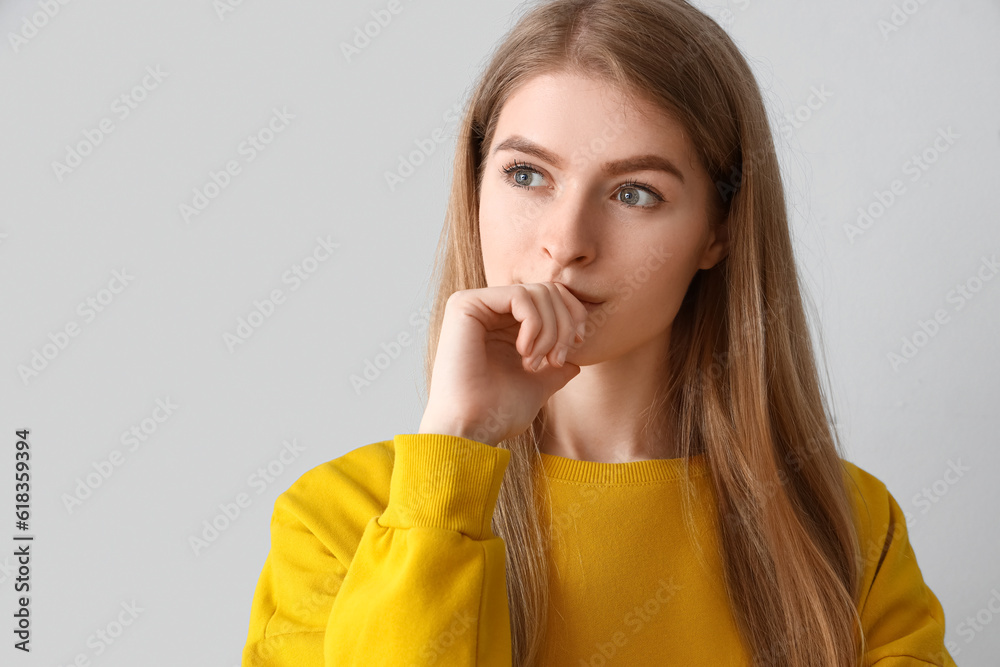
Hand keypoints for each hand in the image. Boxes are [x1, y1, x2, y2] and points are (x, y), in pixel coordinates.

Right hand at [418, 282, 588, 445]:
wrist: (472, 428)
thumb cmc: (498, 412)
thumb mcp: (536, 386)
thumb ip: (553, 371)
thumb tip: (575, 365)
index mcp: (501, 324)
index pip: (550, 296)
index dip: (573, 316)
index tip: (578, 345)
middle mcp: (487, 309)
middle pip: (548, 290)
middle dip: (564, 325)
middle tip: (556, 360)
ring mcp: (475, 304)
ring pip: (537, 292)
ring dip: (550, 330)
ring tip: (537, 363)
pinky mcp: (465, 304)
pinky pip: (520, 296)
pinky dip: (534, 325)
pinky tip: (523, 353)